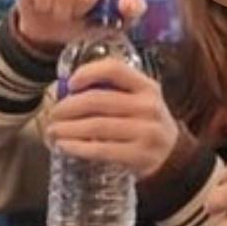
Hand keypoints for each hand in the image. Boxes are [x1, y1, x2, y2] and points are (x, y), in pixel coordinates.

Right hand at [14, 0, 146, 47]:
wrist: (53, 33)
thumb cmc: (86, 23)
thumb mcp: (114, 22)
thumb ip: (132, 11)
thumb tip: (127, 3)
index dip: (85, 8)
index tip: (85, 13)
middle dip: (67, 11)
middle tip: (68, 15)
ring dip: (51, 7)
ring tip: (55, 10)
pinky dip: (35, 2)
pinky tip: (40, 4)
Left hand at [47, 59, 179, 177]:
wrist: (173, 155)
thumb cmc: (145, 123)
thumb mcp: (140, 100)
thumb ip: (113, 92)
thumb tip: (66, 92)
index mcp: (147, 87)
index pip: (115, 69)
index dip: (88, 73)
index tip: (69, 83)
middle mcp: (148, 106)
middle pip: (98, 100)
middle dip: (68, 107)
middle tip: (53, 114)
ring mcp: (146, 132)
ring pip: (96, 125)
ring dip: (68, 128)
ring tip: (53, 131)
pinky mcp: (139, 155)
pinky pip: (101, 149)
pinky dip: (78, 147)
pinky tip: (64, 146)